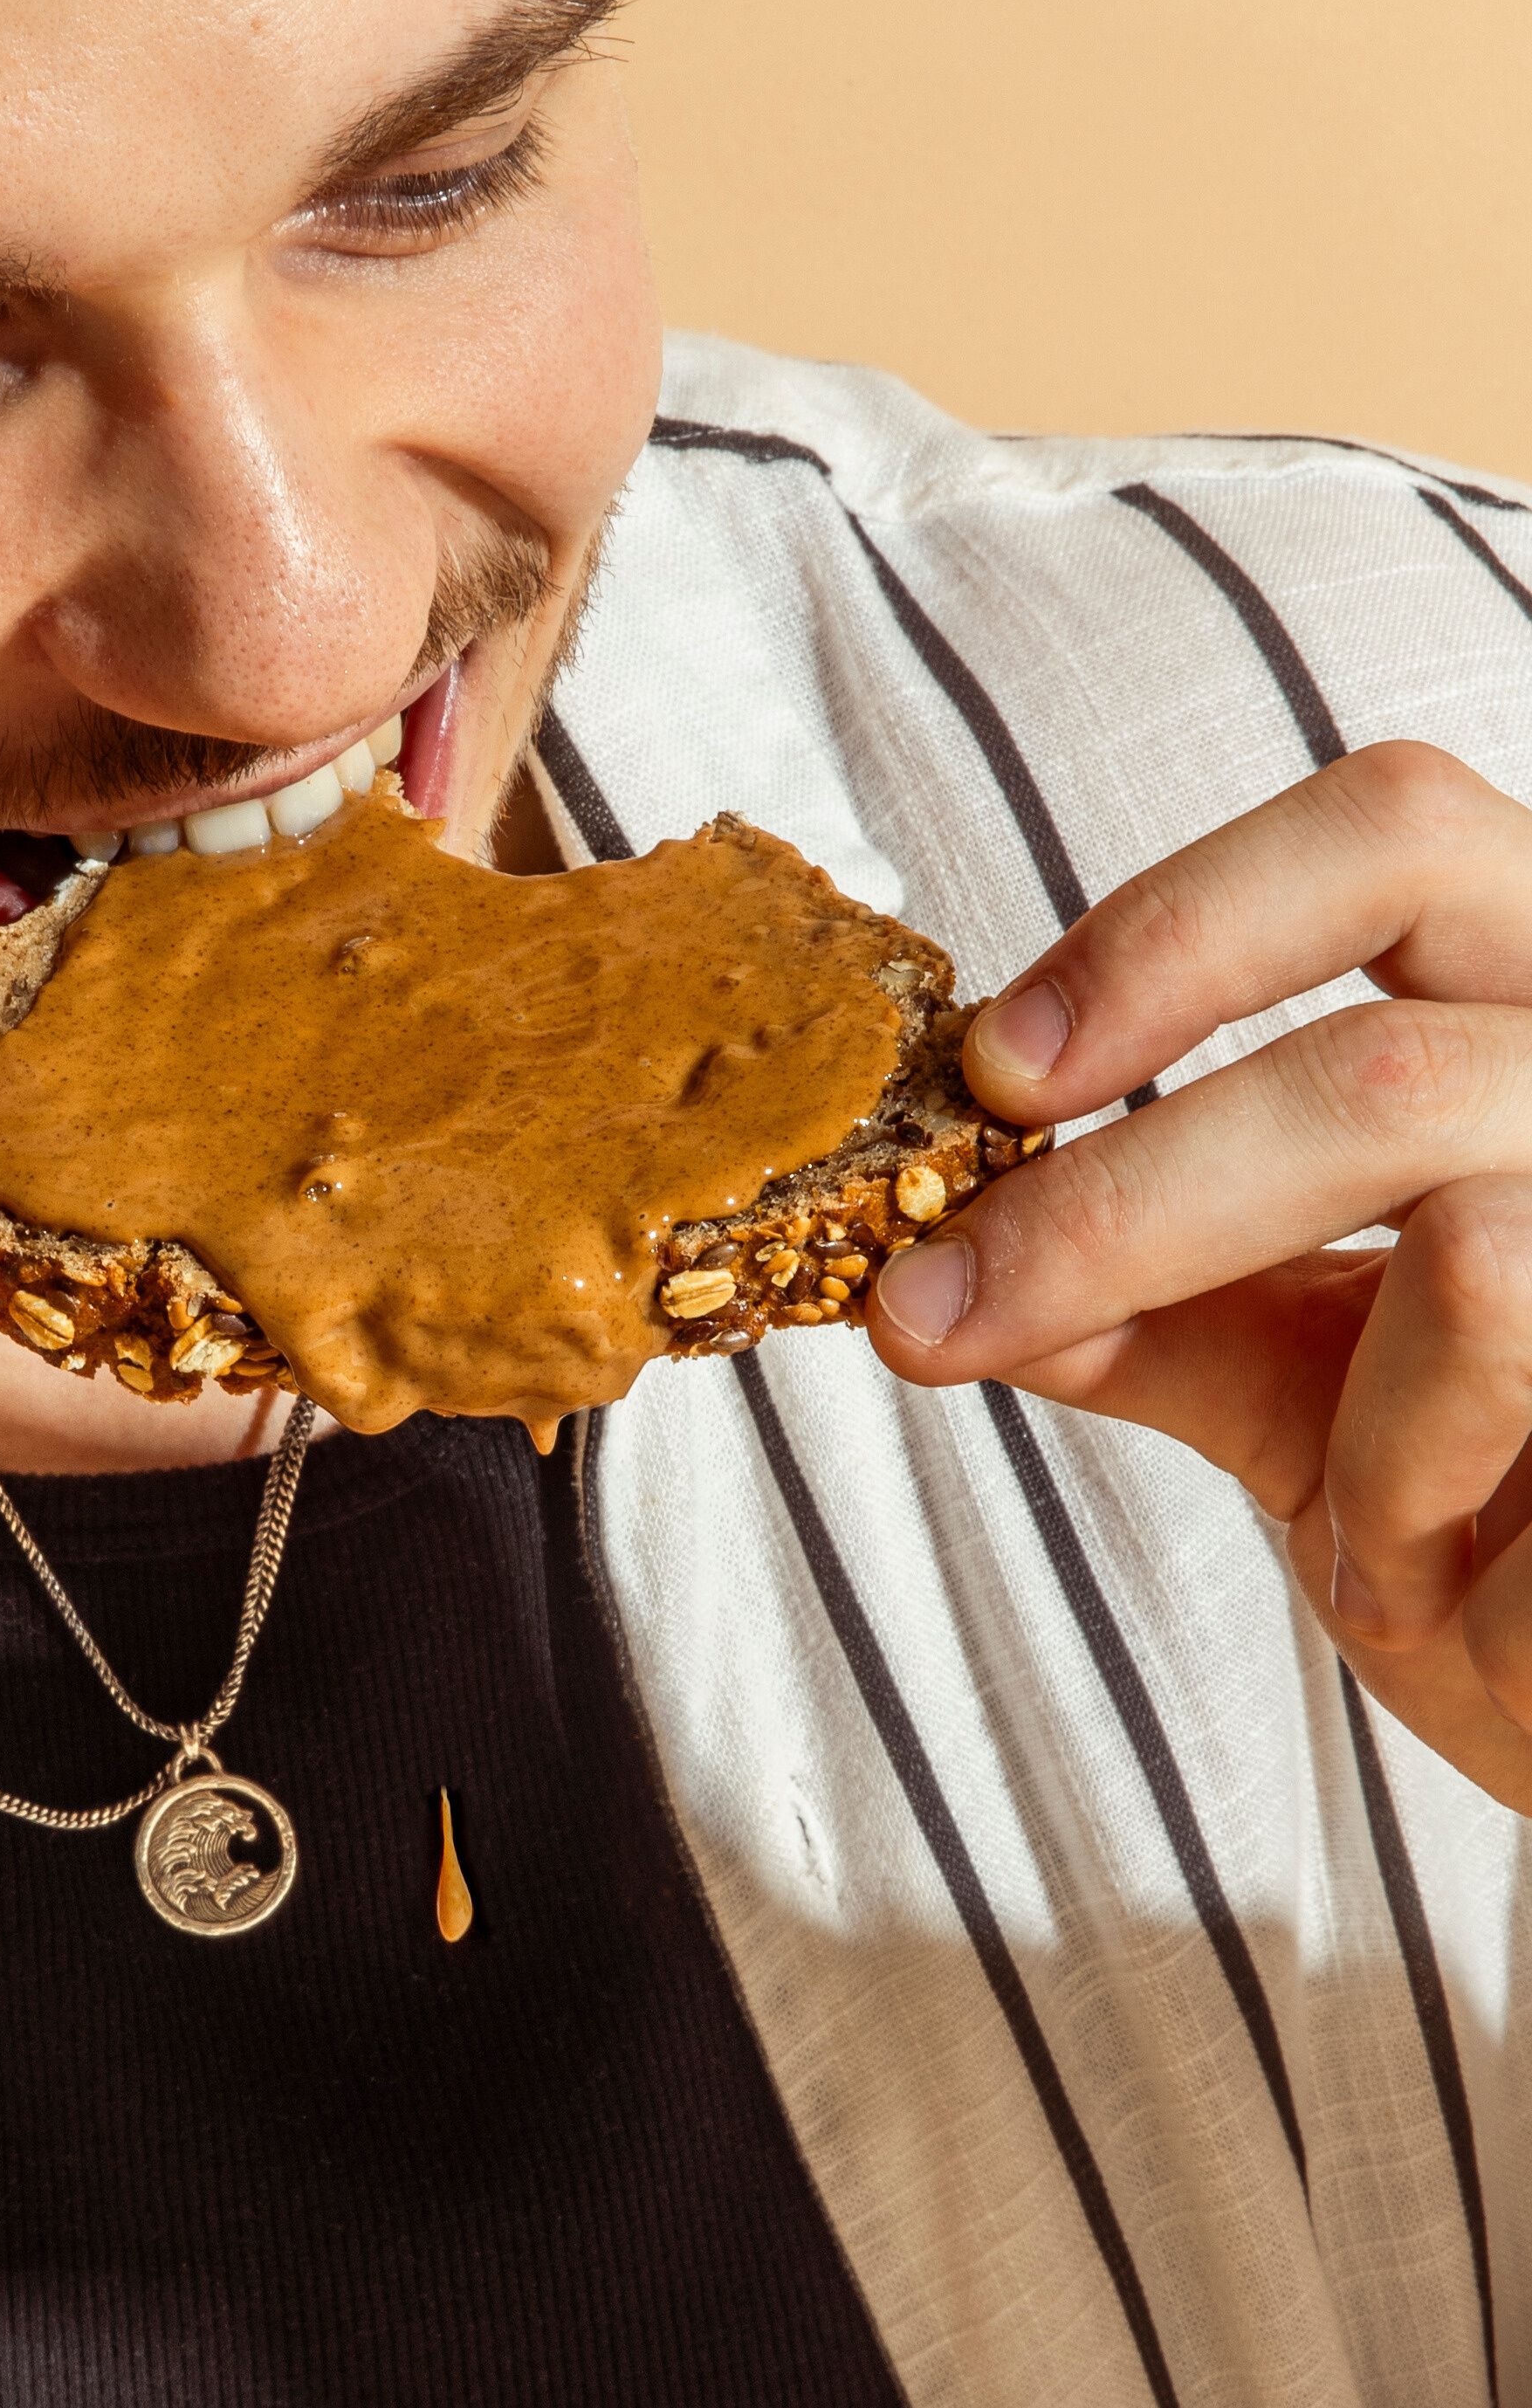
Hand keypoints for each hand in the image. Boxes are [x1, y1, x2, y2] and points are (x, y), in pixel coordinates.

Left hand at [865, 741, 1531, 1812]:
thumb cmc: (1499, 1514)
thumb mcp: (1308, 1381)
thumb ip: (1148, 1295)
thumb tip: (933, 1259)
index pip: (1391, 831)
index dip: (1174, 928)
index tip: (995, 1072)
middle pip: (1383, 1059)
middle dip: (1123, 1201)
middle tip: (949, 1299)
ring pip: (1470, 1241)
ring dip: (1344, 1421)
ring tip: (1358, 1521)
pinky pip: (1507, 1399)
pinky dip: (1414, 1507)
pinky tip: (1445, 1576)